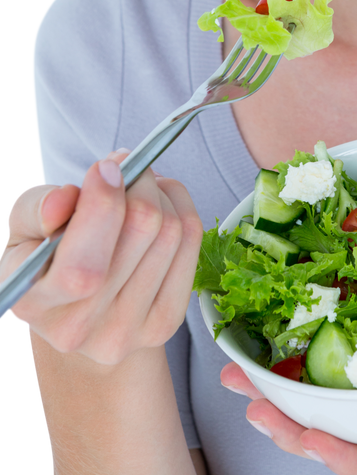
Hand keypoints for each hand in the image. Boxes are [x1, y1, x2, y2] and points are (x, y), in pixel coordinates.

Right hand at [0, 150, 203, 364]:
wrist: (72, 309)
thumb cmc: (46, 255)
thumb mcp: (23, 227)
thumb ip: (34, 208)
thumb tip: (64, 199)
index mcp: (31, 302)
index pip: (80, 268)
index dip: (102, 206)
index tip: (106, 166)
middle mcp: (78, 328)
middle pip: (142, 230)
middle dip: (138, 181)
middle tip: (124, 165)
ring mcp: (125, 333)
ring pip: (171, 230)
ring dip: (159, 191)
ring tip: (137, 186)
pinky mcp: (164, 324)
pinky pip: (192, 241)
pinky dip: (180, 205)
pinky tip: (158, 203)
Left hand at [219, 269, 356, 472]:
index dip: (346, 458)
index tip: (307, 438)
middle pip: (347, 428)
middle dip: (293, 422)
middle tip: (248, 397)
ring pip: (336, 387)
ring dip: (284, 382)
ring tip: (239, 366)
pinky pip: (348, 334)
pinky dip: (309, 332)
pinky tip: (278, 314)